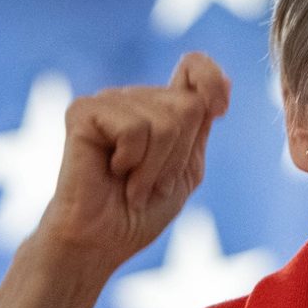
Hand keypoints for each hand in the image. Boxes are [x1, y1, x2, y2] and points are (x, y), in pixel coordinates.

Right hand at [34, 52, 229, 276]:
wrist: (99, 242)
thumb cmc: (139, 213)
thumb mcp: (186, 170)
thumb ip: (201, 128)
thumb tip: (223, 81)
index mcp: (160, 108)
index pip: (195, 66)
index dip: (211, 80)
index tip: (219, 110)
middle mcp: (134, 98)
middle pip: (189, 106)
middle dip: (177, 157)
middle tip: (150, 181)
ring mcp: (108, 101)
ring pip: (166, 122)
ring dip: (154, 168)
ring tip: (130, 183)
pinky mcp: (84, 111)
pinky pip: (135, 128)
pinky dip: (132, 162)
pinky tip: (111, 172)